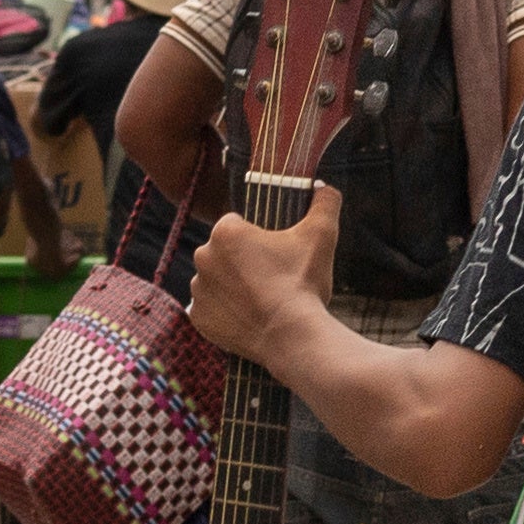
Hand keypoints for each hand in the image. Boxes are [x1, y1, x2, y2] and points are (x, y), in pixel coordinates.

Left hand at [186, 185, 341, 359]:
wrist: (292, 337)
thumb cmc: (303, 282)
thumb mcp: (322, 235)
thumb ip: (325, 203)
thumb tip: (325, 186)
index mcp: (224, 232)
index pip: (236, 224)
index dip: (257, 237)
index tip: (274, 253)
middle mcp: (203, 257)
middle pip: (224, 252)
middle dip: (242, 261)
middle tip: (271, 277)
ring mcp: (198, 290)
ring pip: (216, 280)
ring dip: (231, 285)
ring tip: (261, 299)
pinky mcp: (199, 319)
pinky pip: (210, 308)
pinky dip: (224, 312)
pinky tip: (247, 315)